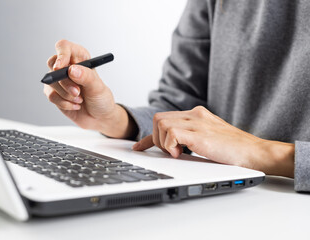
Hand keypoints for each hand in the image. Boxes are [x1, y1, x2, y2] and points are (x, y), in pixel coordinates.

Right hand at [44, 40, 135, 137]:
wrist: (99, 118)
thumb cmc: (101, 99)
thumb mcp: (98, 88)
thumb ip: (86, 77)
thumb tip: (72, 69)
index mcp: (80, 58)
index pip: (64, 47)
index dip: (61, 55)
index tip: (61, 68)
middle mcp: (67, 66)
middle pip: (53, 64)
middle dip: (64, 82)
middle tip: (77, 92)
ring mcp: (59, 80)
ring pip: (51, 82)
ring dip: (66, 95)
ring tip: (80, 100)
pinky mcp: (54, 93)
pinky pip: (51, 96)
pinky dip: (64, 103)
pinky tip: (75, 105)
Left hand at [132, 106, 294, 177]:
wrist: (256, 153)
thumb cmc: (234, 150)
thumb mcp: (207, 139)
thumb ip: (190, 137)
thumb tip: (173, 146)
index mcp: (197, 115)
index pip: (165, 120)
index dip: (149, 136)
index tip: (140, 147)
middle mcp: (195, 114)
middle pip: (159, 118)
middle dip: (156, 138)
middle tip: (169, 153)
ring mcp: (197, 122)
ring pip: (161, 123)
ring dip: (163, 142)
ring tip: (177, 154)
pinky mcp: (199, 133)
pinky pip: (171, 132)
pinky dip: (169, 145)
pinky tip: (180, 154)